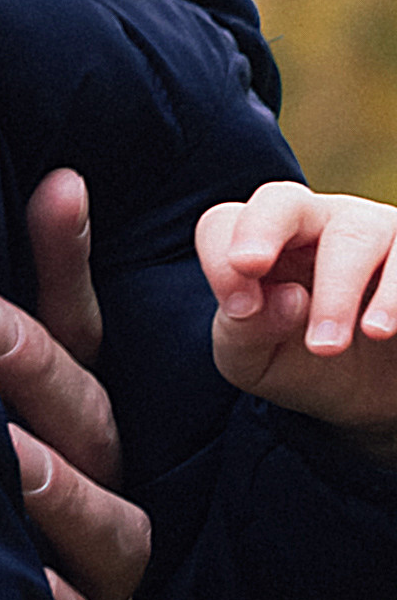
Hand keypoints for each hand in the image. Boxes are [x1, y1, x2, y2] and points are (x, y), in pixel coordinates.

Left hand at [0, 168, 150, 599]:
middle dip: (33, 367)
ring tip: (1, 451)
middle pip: (90, 420)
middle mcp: (99, 493)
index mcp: (74, 427)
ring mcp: (97, 579)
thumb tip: (35, 181)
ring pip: (108, 525)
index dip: (65, 263)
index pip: (80, 335)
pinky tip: (18, 582)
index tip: (53, 191)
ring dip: (55, 484)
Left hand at [199, 180, 396, 458]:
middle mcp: (315, 222)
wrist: (374, 396)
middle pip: (285, 203)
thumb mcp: (255, 363)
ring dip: (344, 288)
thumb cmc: (302, 366)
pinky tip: (388, 331)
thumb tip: (287, 299)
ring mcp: (375, 231)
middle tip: (261, 277)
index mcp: (260, 244)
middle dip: (268, 237)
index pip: (223, 223)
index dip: (220, 260)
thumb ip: (246, 334)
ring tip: (347, 341)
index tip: (238, 310)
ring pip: (359, 232)